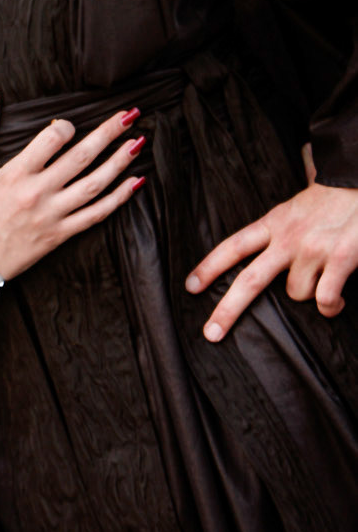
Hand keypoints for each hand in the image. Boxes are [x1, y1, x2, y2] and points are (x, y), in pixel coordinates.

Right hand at [0, 96, 144, 280]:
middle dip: (107, 133)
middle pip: (81, 157)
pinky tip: (135, 182)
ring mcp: (53, 215)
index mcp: (16, 173)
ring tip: (137, 143)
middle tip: (129, 115)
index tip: (69, 124)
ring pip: (94, 185)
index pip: (51, 140)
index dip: (65, 126)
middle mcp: (38, 193)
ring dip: (119, 163)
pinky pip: (96, 215)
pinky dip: (118, 198)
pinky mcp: (61, 234)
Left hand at [185, 179, 357, 340]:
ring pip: (295, 294)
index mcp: (274, 223)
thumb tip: (262, 232)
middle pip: (249, 279)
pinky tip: (337, 301)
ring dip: (307, 298)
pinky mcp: (340, 258)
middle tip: (211, 333)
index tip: (190, 286)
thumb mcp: (294, 206)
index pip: (233, 246)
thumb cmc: (331, 197)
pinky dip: (331, 307)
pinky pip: (325, 299)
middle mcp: (288, 238)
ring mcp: (312, 249)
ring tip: (322, 286)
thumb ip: (278, 222)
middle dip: (227, 309)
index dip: (209, 267)